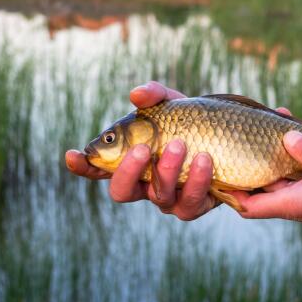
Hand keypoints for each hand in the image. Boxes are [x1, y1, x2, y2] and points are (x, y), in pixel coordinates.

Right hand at [65, 81, 216, 219]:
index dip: (83, 166)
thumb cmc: (190, 121)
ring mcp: (169, 198)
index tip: (72, 155)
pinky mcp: (196, 205)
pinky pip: (194, 203)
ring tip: (186, 147)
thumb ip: (153, 96)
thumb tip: (135, 96)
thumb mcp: (172, 103)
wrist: (228, 137)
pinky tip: (207, 160)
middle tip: (144, 148)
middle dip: (129, 171)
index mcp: (131, 161)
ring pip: (161, 197)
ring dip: (170, 173)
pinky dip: (201, 182)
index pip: (99, 168)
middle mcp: (145, 184)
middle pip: (122, 191)